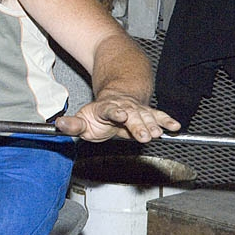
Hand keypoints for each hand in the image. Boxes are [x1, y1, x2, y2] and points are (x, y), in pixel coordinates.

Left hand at [54, 93, 180, 142]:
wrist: (116, 99)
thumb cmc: (99, 115)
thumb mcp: (83, 120)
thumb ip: (73, 125)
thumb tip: (59, 125)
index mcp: (105, 108)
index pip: (109, 110)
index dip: (114, 112)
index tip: (120, 115)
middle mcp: (123, 107)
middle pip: (131, 115)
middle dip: (138, 124)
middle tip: (144, 135)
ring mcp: (136, 109)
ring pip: (146, 116)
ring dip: (153, 124)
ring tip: (157, 133)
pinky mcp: (148, 113)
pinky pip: (158, 116)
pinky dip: (167, 121)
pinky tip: (174, 126)